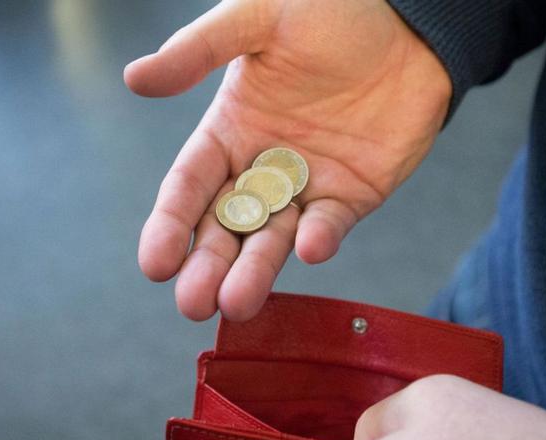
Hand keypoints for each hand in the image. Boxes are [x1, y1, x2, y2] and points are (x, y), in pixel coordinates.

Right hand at [125, 0, 450, 320]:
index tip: (155, 264)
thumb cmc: (329, 11)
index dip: (170, 225)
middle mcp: (260, 167)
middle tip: (193, 304)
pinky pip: (330, 224)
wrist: (410, 22)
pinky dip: (320, 238)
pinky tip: (309, 247)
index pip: (189, 186)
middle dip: (207, 266)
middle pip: (225, 226)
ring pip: (272, 238)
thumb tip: (135, 78)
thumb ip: (199, 50)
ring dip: (255, 271)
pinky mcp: (352, 195)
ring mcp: (306, 186)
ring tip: (237, 304)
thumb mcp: (257, 19)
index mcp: (228, 131)